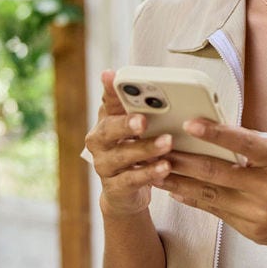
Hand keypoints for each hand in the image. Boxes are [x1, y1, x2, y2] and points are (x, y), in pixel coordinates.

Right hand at [85, 70, 174, 218]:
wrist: (126, 192)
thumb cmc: (134, 152)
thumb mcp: (136, 129)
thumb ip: (141, 107)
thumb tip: (152, 84)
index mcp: (106, 120)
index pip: (107, 101)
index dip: (109, 89)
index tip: (112, 75)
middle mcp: (99, 141)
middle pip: (109, 129)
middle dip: (126, 123)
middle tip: (143, 120)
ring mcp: (104, 165)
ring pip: (123, 155)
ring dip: (146, 148)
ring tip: (167, 142)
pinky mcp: (114, 188)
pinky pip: (132, 179)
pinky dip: (150, 173)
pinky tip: (165, 167)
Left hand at [156, 119, 266, 253]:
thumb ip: (251, 150)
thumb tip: (213, 136)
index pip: (244, 142)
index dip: (216, 132)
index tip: (191, 123)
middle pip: (217, 172)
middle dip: (182, 161)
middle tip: (157, 150)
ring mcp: (261, 213)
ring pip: (211, 195)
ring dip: (180, 183)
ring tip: (157, 172)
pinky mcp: (255, 232)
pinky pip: (219, 214)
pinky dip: (196, 201)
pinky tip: (178, 192)